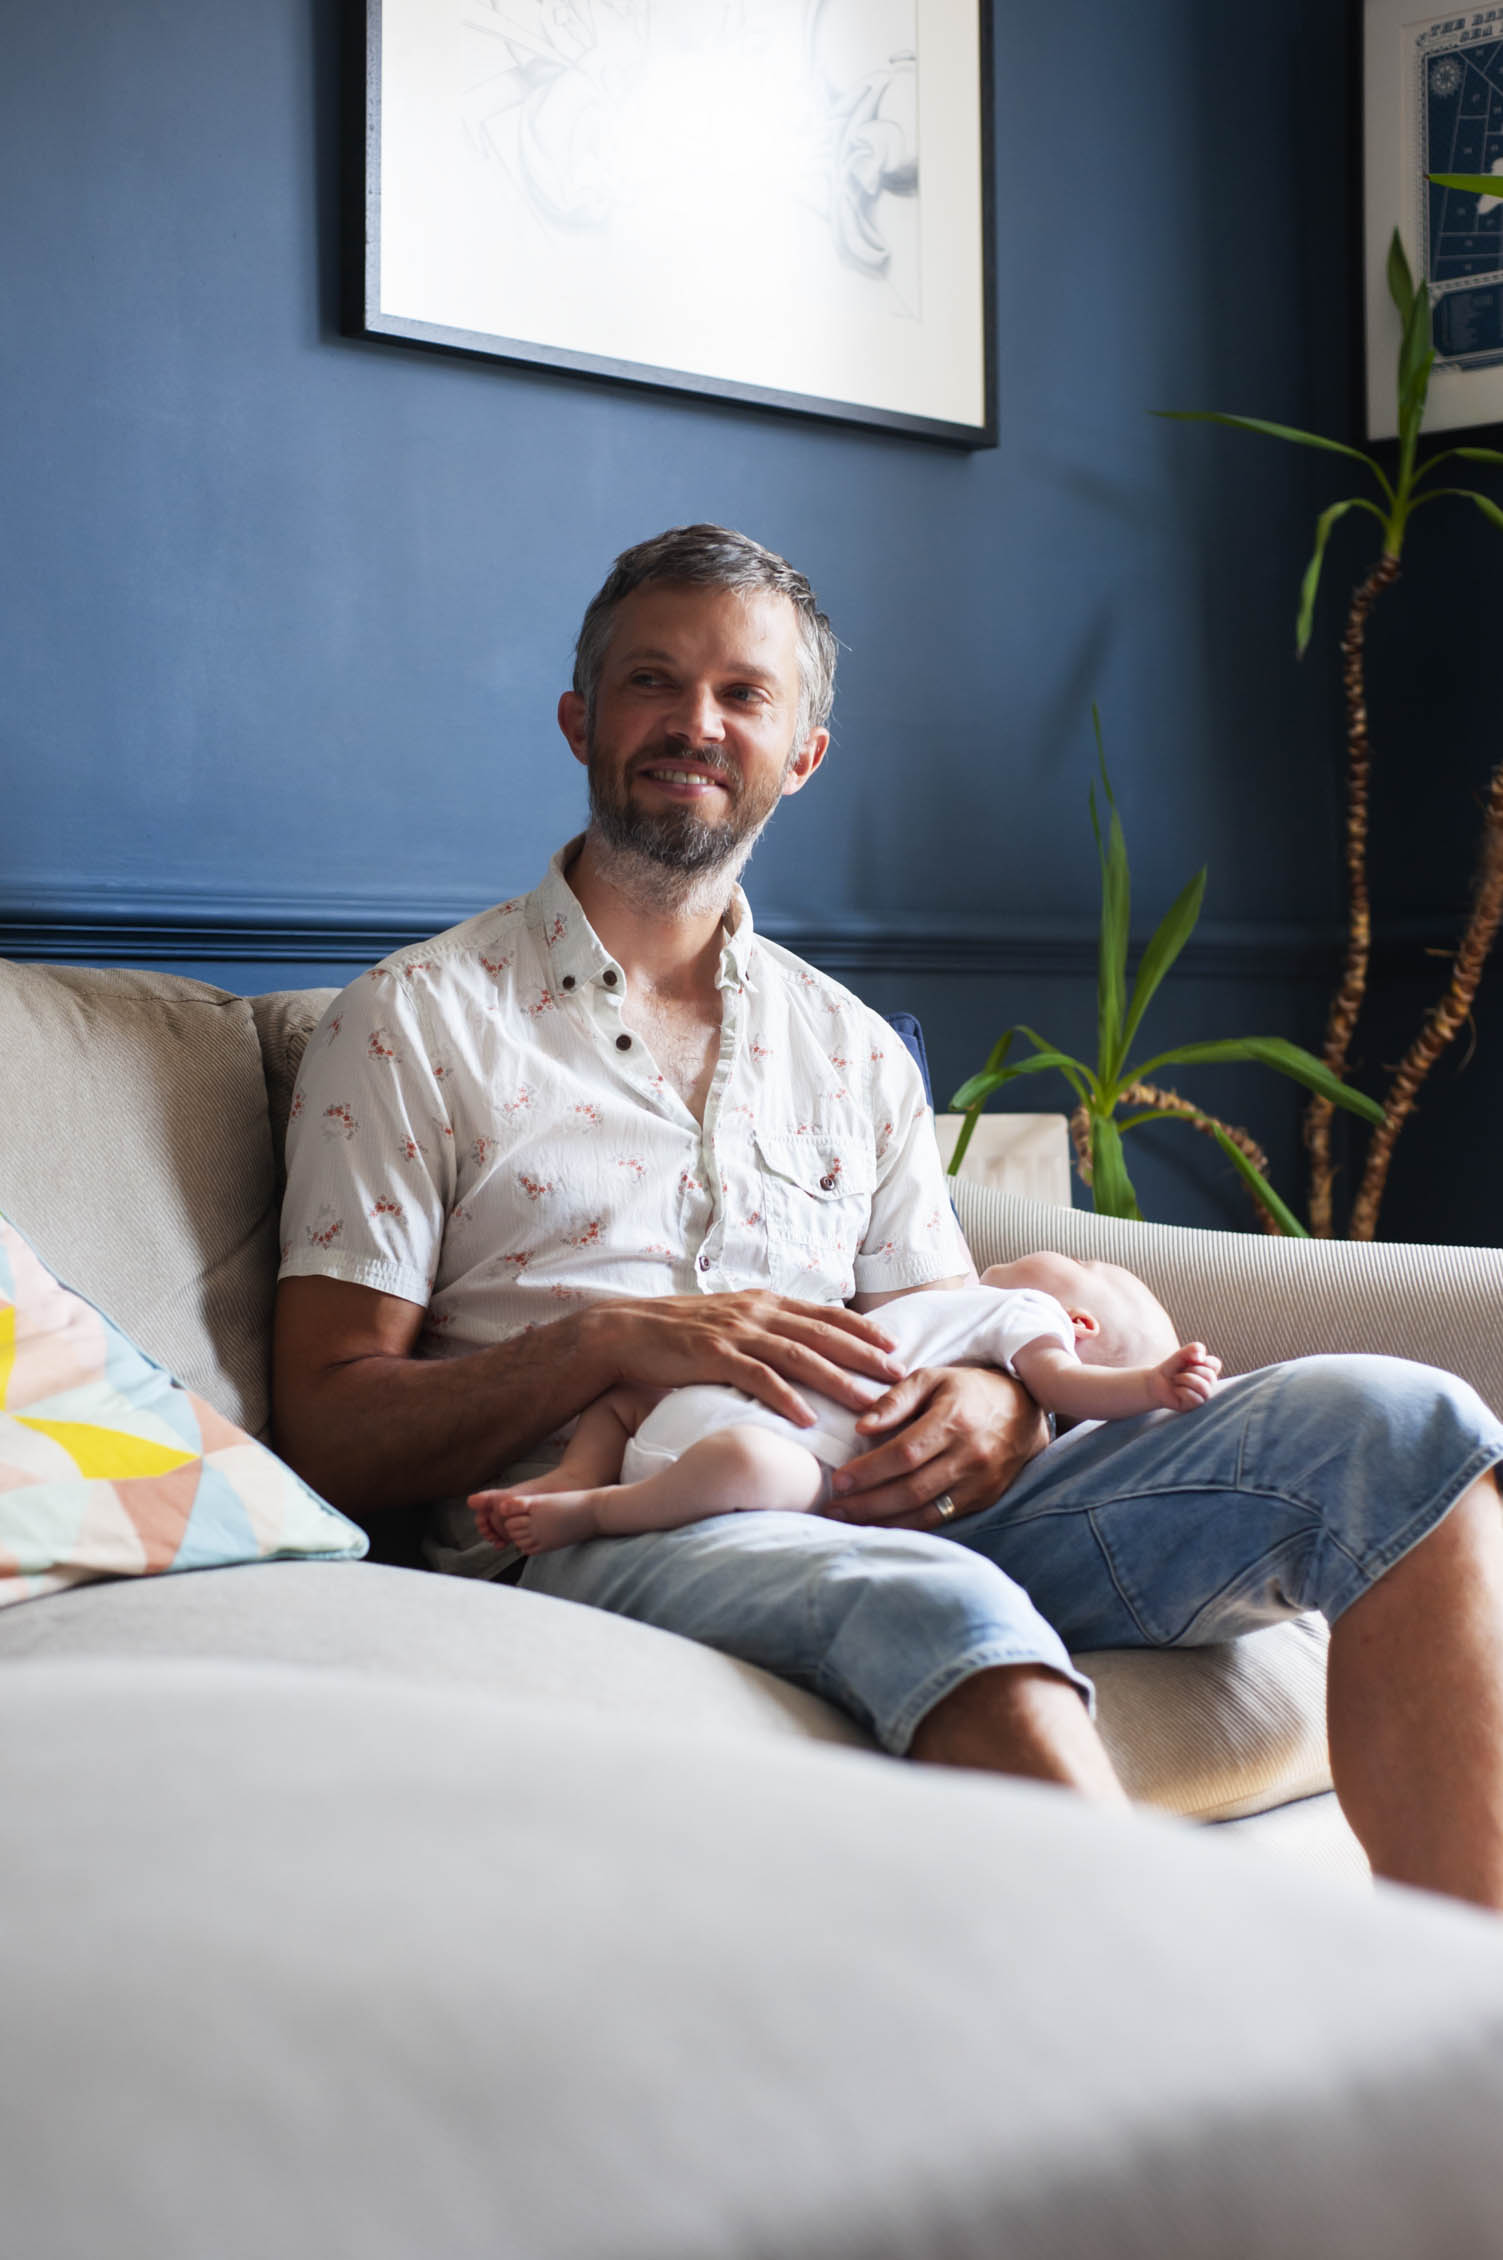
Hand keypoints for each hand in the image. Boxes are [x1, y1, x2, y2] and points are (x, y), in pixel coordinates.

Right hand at [586, 1290, 903, 1427]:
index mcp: (763, 1303)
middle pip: (822, 1333)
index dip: (862, 1329)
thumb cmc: (679, 1333)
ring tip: (867, 1402)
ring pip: (798, 1355)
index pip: (825, 1314)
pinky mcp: (711, 1356)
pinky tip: (807, 1418)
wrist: (625, 1332)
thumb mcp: (731, 1322)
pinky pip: (757, 1378)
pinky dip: (785, 1397)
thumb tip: (801, 1348)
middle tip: (900, 1375)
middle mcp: (755, 1312)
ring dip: (836, 1380)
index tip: (895, 1346)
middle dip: (865, 1354)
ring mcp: (734, 1333)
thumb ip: (765, 1331)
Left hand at [823, 1365, 1049, 1531]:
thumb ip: (895, 1399)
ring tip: (848, 1521)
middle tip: (833, 1508)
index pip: (905, 1453)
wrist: (1025, 1410)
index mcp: (953, 1420)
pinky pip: (941, 1520)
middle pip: (912, 1489)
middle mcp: (970, 1455)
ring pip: (926, 1512)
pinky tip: (881, 1526)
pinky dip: (908, 1527)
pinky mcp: (984, 1500)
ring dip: (883, 1521)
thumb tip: (861, 1427)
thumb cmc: (968, 1390)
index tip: (838, 1480)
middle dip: (868, 1503)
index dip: (869, 1471)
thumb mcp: (932, 1378)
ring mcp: (979, 1482)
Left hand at [1150, 1342, 1220, 1411]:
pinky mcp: (1194, 1406)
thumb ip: (1192, 1349)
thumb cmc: (1171, 1368)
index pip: (1216, 1364)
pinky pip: (1195, 1398)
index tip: (1190, 1360)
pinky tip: (1176, 1390)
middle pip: (1210, 1376)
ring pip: (1204, 1388)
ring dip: (1186, 1379)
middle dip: (1191, 1371)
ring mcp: (1202, 1397)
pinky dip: (1182, 1391)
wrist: (1155, 1383)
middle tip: (1180, 1372)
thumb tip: (1200, 1358)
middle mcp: (1208, 1385)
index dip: (1203, 1361)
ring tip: (1177, 1380)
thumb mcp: (1181, 1355)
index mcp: (1208, 1371)